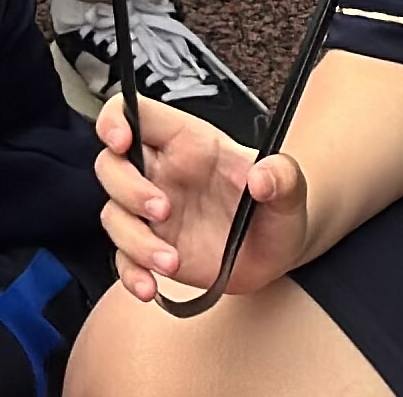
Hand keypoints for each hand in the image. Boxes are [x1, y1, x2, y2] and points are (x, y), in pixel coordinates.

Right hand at [93, 92, 311, 309]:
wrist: (278, 252)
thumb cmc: (277, 207)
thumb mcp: (291, 189)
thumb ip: (283, 176)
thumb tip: (262, 177)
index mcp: (188, 144)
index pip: (136, 113)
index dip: (116, 119)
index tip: (120, 139)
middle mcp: (162, 174)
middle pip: (112, 166)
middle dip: (128, 188)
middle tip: (164, 211)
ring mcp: (152, 215)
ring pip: (113, 215)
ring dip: (134, 240)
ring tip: (171, 262)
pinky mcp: (152, 250)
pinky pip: (123, 259)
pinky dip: (130, 274)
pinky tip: (150, 288)